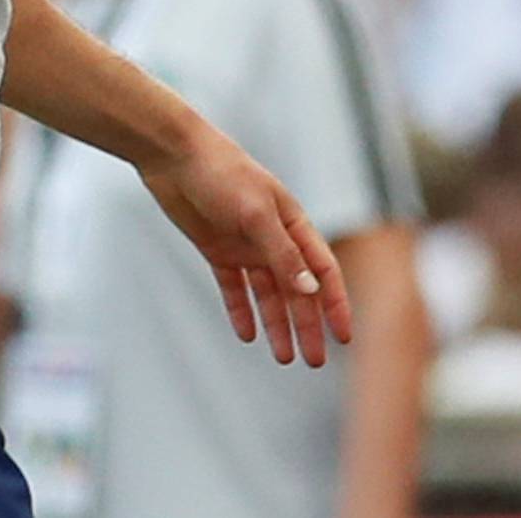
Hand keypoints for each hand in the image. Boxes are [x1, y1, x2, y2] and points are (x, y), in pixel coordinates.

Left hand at [136, 119, 353, 366]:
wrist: (175, 156)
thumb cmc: (223, 175)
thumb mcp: (256, 215)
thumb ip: (283, 254)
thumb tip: (309, 291)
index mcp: (293, 223)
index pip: (322, 271)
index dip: (335, 303)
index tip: (345, 337)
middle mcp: (274, 237)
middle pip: (296, 290)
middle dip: (307, 325)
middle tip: (313, 362)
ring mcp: (245, 245)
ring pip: (267, 294)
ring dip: (277, 324)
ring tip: (283, 358)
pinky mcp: (217, 249)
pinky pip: (234, 287)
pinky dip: (242, 310)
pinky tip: (247, 334)